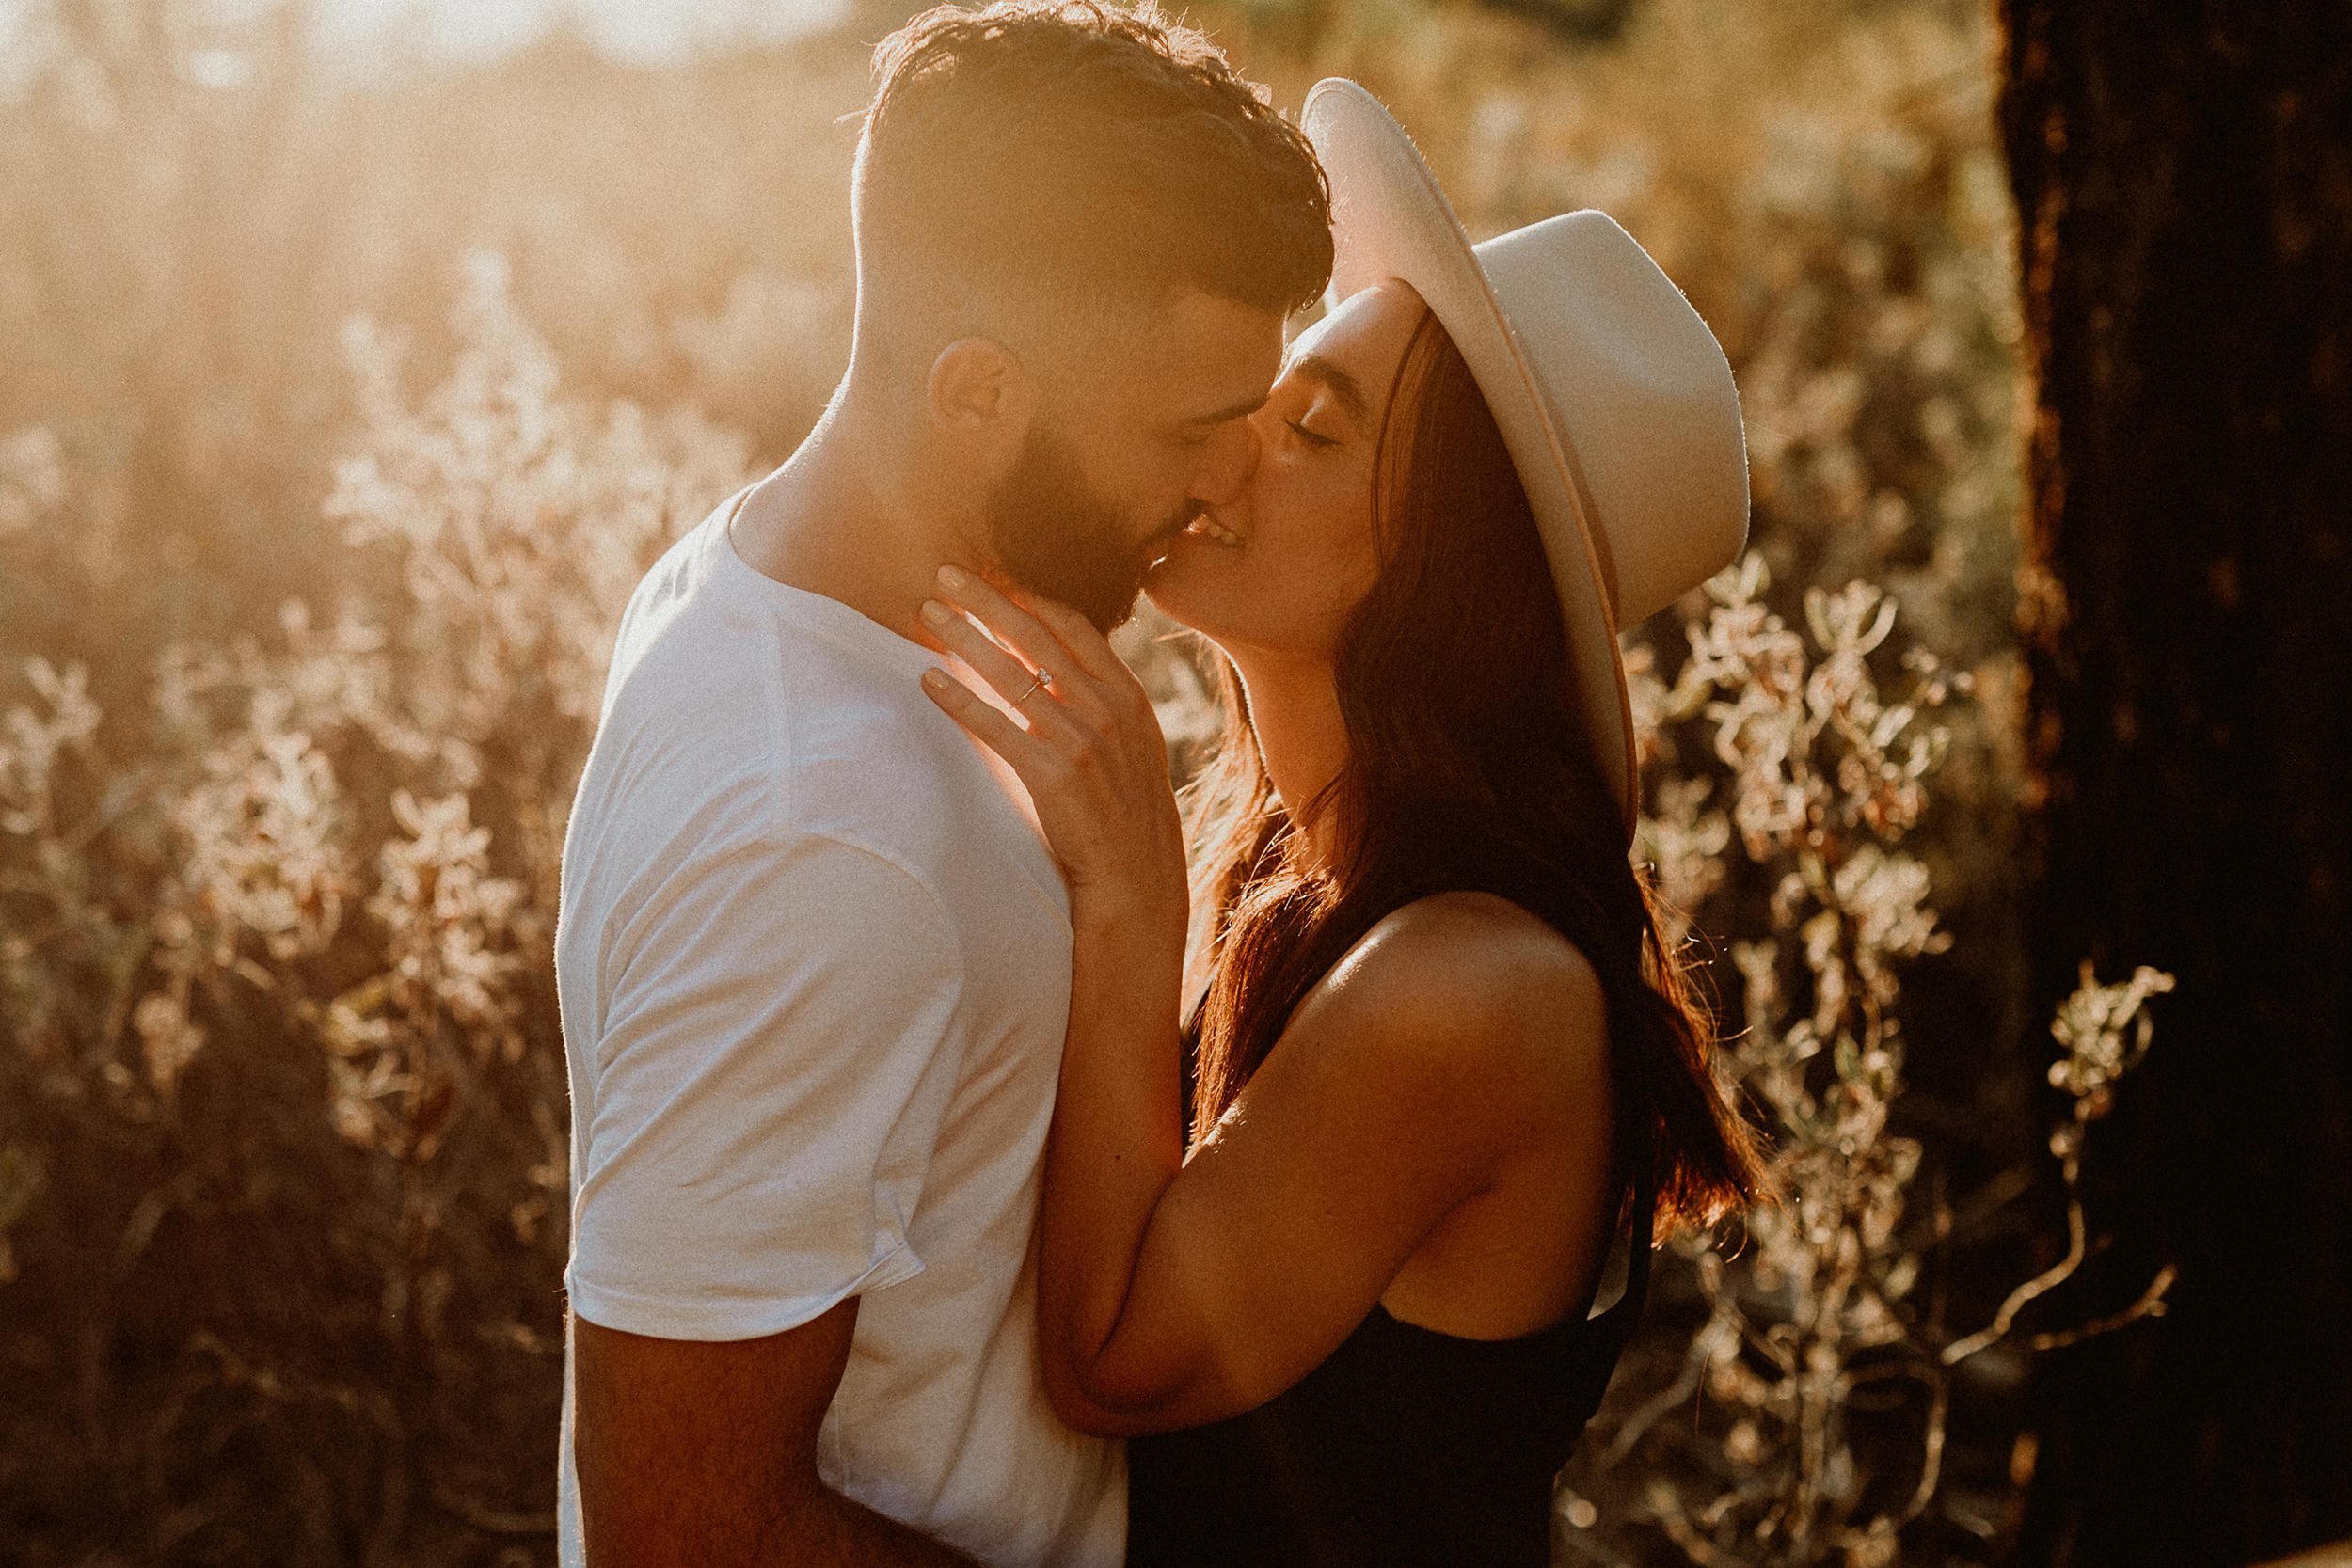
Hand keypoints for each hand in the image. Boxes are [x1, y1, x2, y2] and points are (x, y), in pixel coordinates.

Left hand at [918, 566, 1187, 926]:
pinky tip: (928, 680)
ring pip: (1010, 672)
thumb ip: (1099, 700)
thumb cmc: (1125, 809)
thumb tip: (1051, 666)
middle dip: (986, 599)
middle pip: (1035, 635)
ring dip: (963, 637)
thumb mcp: (1131, 743)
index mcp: (1127, 694)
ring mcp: (1080, 739)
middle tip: (946, 574)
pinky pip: (995, 725)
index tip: (991, 576)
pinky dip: (958, 698)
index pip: (1072, 625)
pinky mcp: (1052, 772)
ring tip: (928, 614)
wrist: (1136, 871)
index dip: (1027, 596)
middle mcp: (1106, 707)